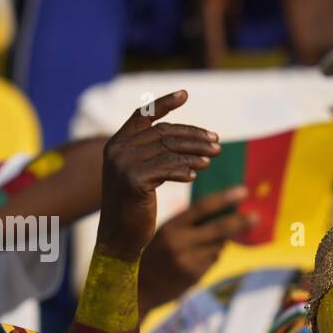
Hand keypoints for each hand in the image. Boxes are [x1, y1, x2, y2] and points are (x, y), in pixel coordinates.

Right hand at [98, 90, 221, 260]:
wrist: (117, 238)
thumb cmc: (132, 208)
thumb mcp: (141, 175)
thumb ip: (153, 155)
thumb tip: (187, 140)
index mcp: (116, 144)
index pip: (143, 115)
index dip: (164, 103)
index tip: (185, 94)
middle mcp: (117, 149)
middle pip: (163, 133)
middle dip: (193, 135)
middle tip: (216, 142)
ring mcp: (123, 163)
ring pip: (168, 149)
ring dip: (195, 152)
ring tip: (214, 156)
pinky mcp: (133, 179)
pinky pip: (167, 168)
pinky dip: (184, 169)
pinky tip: (196, 174)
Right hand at [138, 186, 254, 313]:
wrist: (139, 288)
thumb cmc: (154, 254)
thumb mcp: (164, 233)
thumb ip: (188, 223)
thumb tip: (222, 212)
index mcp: (171, 227)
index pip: (203, 207)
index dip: (225, 198)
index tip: (243, 192)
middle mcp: (180, 243)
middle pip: (219, 229)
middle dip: (240, 222)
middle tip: (255, 216)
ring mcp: (189, 261)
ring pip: (218, 246)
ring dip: (220, 242)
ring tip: (203, 244)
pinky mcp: (195, 275)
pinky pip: (213, 260)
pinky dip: (212, 255)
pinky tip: (197, 258)